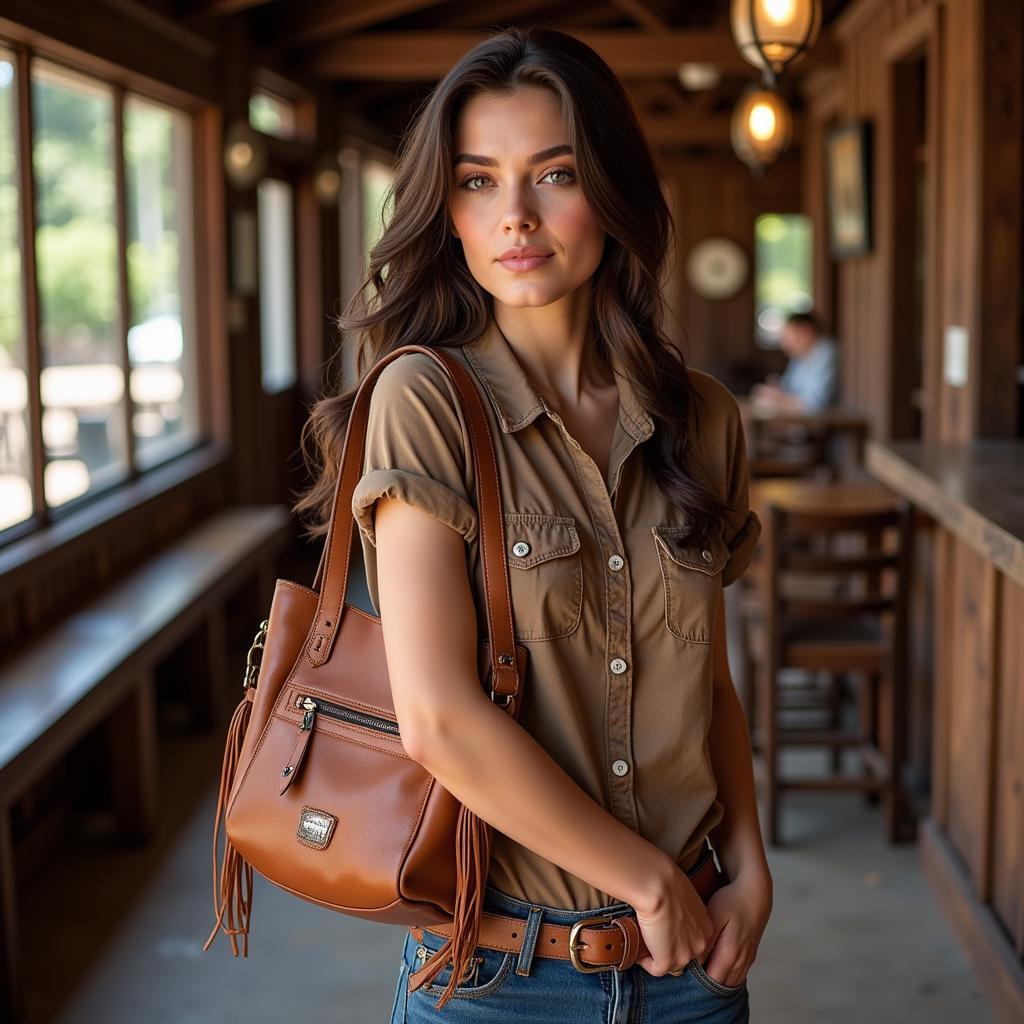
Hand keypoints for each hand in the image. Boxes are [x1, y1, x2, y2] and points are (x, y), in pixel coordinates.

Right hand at [632, 865, 715, 977]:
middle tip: (653, 936)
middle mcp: (700, 944)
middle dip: (668, 949)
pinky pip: (655, 968)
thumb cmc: (667, 882)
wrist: (657, 884)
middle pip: (683, 956)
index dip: (677, 939)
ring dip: (656, 954)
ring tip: (644, 941)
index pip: (693, 943)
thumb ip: (684, 913)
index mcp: (706, 928)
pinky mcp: (667, 960)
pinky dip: (644, 960)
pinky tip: (638, 947)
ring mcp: (685, 955)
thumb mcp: (684, 898)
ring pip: (670, 964)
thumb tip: (671, 914)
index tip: (664, 930)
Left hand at [697, 868, 772, 988]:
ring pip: (728, 982)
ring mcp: (747, 961)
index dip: (695, 980)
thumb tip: (697, 960)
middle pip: (719, 985)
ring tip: (699, 967)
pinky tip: (713, 963)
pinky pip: (736, 976)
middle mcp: (740, 962)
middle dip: (704, 983)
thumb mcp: (714, 915)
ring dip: (715, 979)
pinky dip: (724, 974)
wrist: (755, 893)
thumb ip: (706, 941)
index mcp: (730, 954)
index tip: (683, 969)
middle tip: (688, 969)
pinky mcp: (749, 957)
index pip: (710, 982)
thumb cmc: (731, 901)